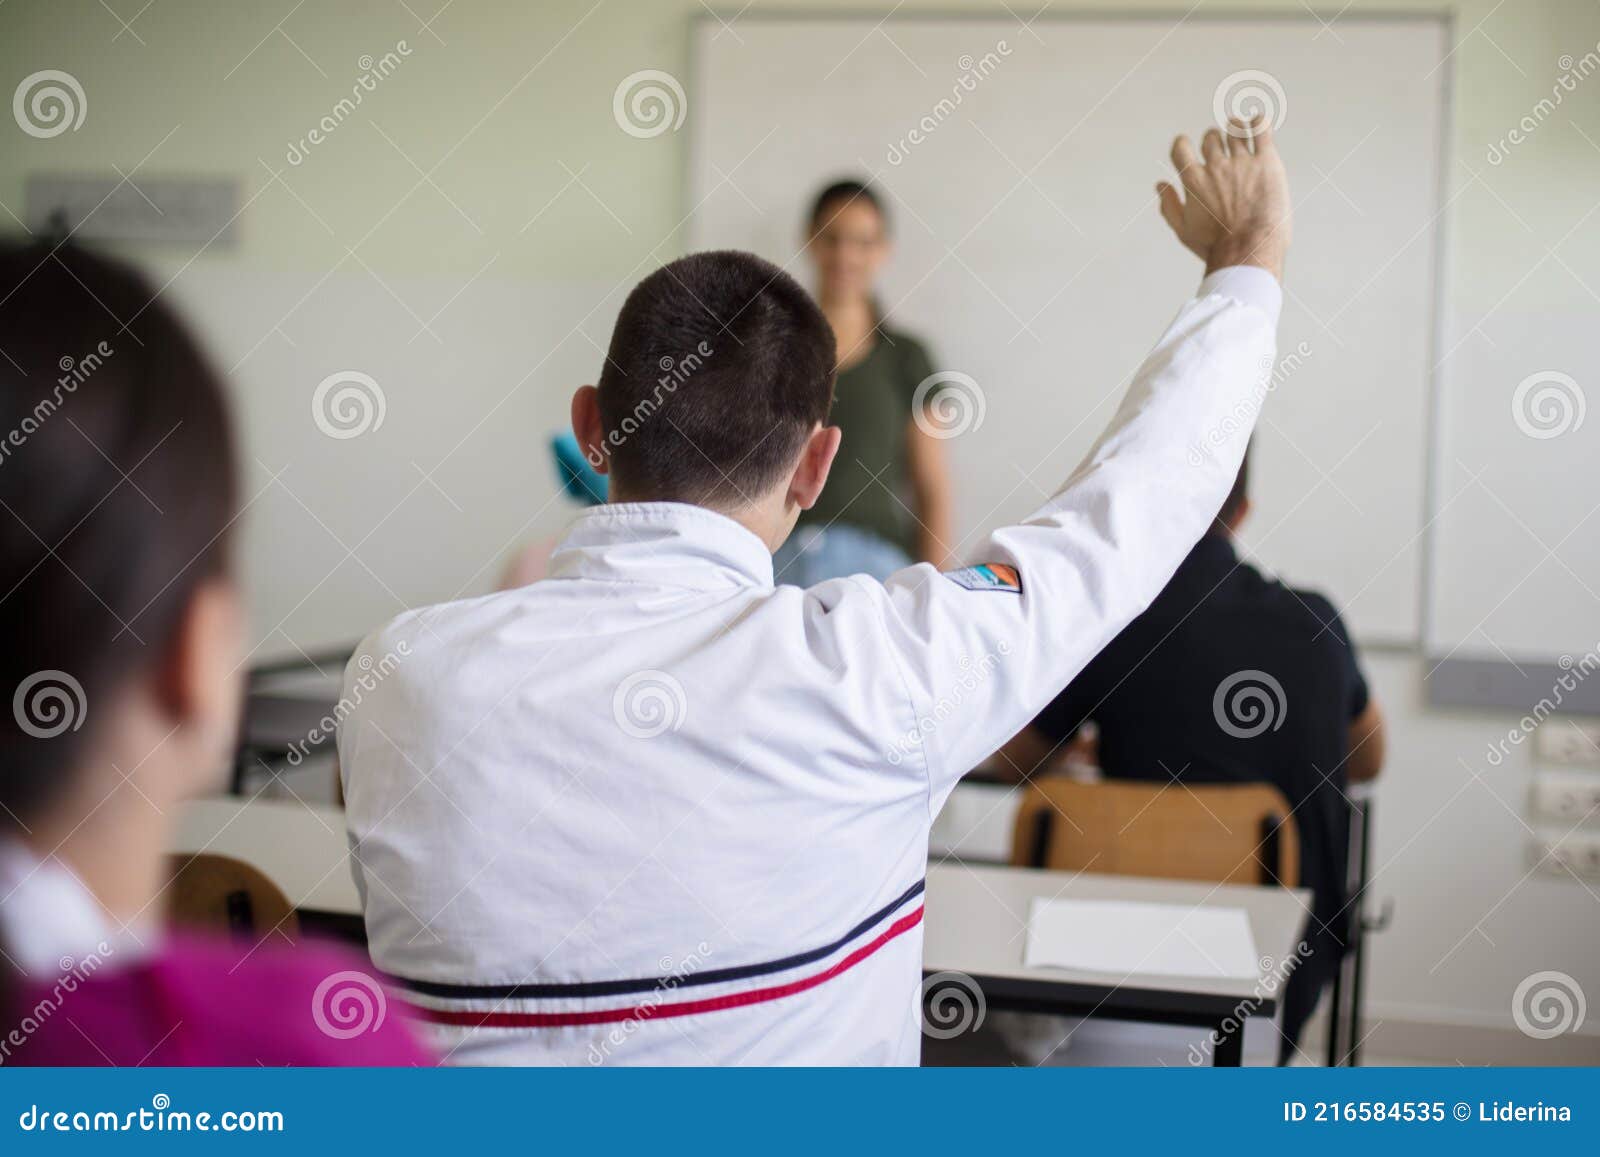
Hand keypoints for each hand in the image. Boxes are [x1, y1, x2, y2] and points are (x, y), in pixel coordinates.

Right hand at [1157, 116, 1290, 280]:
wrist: (1249, 250)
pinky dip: (1257, 122)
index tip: (1188, 147)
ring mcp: (1241, 162)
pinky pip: (1261, 130)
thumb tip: (1159, 184)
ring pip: (1235, 130)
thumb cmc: (1215, 246)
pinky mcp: (1266, 162)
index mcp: (1193, 180)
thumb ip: (1169, 205)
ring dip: (1235, 128)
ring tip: (1238, 131)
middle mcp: (1215, 166)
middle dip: (1213, 140)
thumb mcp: (1184, 231)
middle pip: (1211, 137)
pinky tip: (1256, 123)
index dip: (1182, 144)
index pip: (1180, 147)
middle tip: (1220, 148)